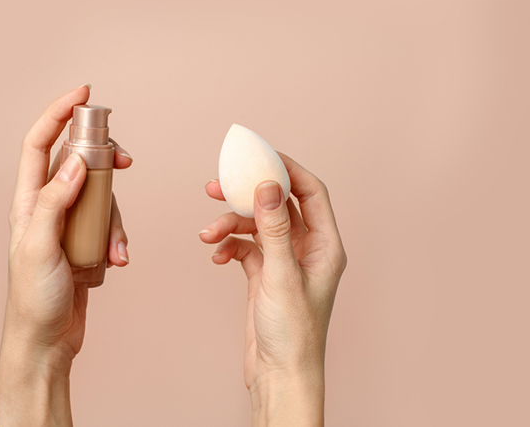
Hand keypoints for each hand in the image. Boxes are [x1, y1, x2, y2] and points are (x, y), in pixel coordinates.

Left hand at [0, 85, 131, 425]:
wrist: (46, 341)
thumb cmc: (33, 298)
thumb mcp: (40, 246)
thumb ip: (54, 201)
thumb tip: (73, 162)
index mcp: (28, 201)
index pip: (40, 144)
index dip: (59, 113)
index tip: (84, 94)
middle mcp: (48, 207)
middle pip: (79, 163)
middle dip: (106, 160)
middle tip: (127, 160)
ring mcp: (69, 226)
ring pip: (102, 198)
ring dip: (117, 220)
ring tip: (117, 251)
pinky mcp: (86, 244)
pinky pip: (110, 228)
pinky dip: (119, 241)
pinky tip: (117, 262)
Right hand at [200, 153, 345, 426]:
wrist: (278, 374)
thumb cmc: (292, 332)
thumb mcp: (281, 274)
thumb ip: (274, 227)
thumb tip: (267, 184)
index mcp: (325, 245)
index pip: (310, 192)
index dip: (286, 169)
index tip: (258, 157)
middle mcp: (307, 249)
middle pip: (277, 205)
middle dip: (246, 194)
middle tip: (217, 185)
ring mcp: (284, 262)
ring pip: (255, 226)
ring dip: (229, 225)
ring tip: (207, 234)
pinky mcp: (264, 275)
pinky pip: (245, 247)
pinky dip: (229, 246)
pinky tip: (217, 256)